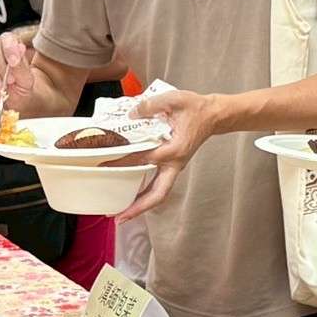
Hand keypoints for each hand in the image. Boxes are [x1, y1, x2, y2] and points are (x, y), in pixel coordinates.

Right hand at [0, 31, 32, 117]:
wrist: (11, 109)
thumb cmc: (21, 93)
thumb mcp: (26, 82)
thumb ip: (22, 66)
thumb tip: (19, 48)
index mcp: (11, 48)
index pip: (7, 37)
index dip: (9, 47)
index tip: (13, 63)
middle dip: (0, 62)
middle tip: (8, 80)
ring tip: (0, 85)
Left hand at [112, 88, 219, 220]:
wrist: (214, 115)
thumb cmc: (196, 109)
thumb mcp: (174, 99)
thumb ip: (150, 105)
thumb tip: (131, 114)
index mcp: (174, 150)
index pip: (143, 159)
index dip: (122, 163)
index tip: (103, 166)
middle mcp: (174, 163)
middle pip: (157, 194)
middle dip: (138, 208)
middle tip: (118, 217)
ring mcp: (174, 167)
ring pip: (158, 193)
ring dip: (141, 205)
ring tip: (121, 212)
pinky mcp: (173, 165)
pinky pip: (158, 185)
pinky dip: (145, 194)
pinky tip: (132, 195)